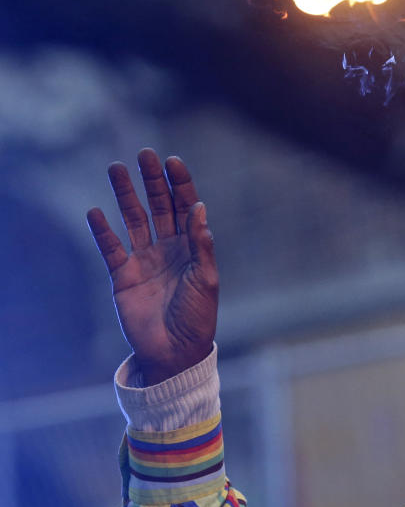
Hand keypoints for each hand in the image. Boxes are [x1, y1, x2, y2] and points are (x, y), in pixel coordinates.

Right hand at [87, 149, 217, 384]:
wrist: (175, 351)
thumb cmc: (198, 316)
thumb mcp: (207, 279)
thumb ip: (202, 244)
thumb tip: (200, 208)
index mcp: (192, 247)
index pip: (186, 207)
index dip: (180, 184)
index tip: (172, 161)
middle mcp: (168, 248)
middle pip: (159, 206)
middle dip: (152, 181)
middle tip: (144, 154)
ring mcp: (144, 259)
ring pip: (134, 219)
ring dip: (125, 195)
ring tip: (115, 168)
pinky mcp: (123, 275)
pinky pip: (111, 248)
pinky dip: (102, 230)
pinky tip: (95, 211)